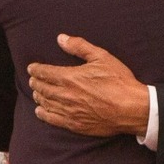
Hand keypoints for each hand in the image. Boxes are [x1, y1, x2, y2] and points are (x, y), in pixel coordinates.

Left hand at [27, 34, 149, 136]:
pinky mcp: (75, 124)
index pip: (45, 73)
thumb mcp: (101, 57)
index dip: (36, 70)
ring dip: (38, 96)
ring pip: (46, 103)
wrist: (131, 108)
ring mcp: (69, 111)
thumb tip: (61, 38)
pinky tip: (40, 111)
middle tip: (33, 79)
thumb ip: (79, 47)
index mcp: (70, 77)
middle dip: (36, 82)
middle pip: (43, 88)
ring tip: (36, 92)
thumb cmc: (118, 81)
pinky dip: (43, 114)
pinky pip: (53, 120)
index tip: (32, 68)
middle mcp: (66, 95)